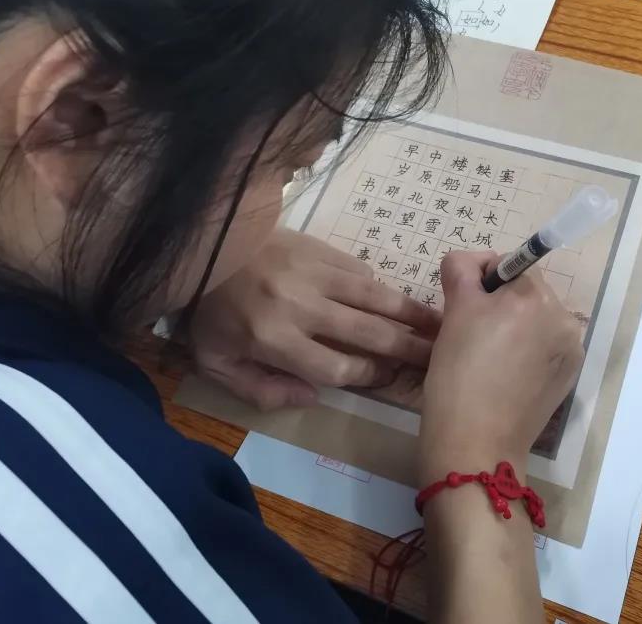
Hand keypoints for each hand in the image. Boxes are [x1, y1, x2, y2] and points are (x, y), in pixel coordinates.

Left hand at [190, 229, 439, 409]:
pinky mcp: (320, 249)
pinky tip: (393, 298)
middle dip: (408, 349)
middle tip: (437, 357)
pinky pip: (360, 271)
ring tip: (439, 324)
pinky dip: (378, 287)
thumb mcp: (216, 364)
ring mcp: (314, 273)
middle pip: (368, 334)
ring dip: (410, 314)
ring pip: (374, 297)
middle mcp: (301, 307)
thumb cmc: (208, 311)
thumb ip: (261, 389)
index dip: (367, 376)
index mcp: (273, 340)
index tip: (385, 378)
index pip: (336, 368)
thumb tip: (312, 397)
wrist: (202, 245)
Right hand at [418, 251, 583, 481]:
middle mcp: (563, 317)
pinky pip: (546, 347)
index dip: (481, 282)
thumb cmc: (458, 373)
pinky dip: (527, 351)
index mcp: (535, 296)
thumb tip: (472, 263)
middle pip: (526, 292)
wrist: (476, 442)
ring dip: (515, 326)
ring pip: (536, 319)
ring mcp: (571, 349)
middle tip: (472, 336)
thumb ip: (462, 269)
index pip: (508, 265)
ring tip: (488, 358)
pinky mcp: (569, 376)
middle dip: (500, 304)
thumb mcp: (453, 310)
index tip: (463, 310)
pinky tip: (507, 374)